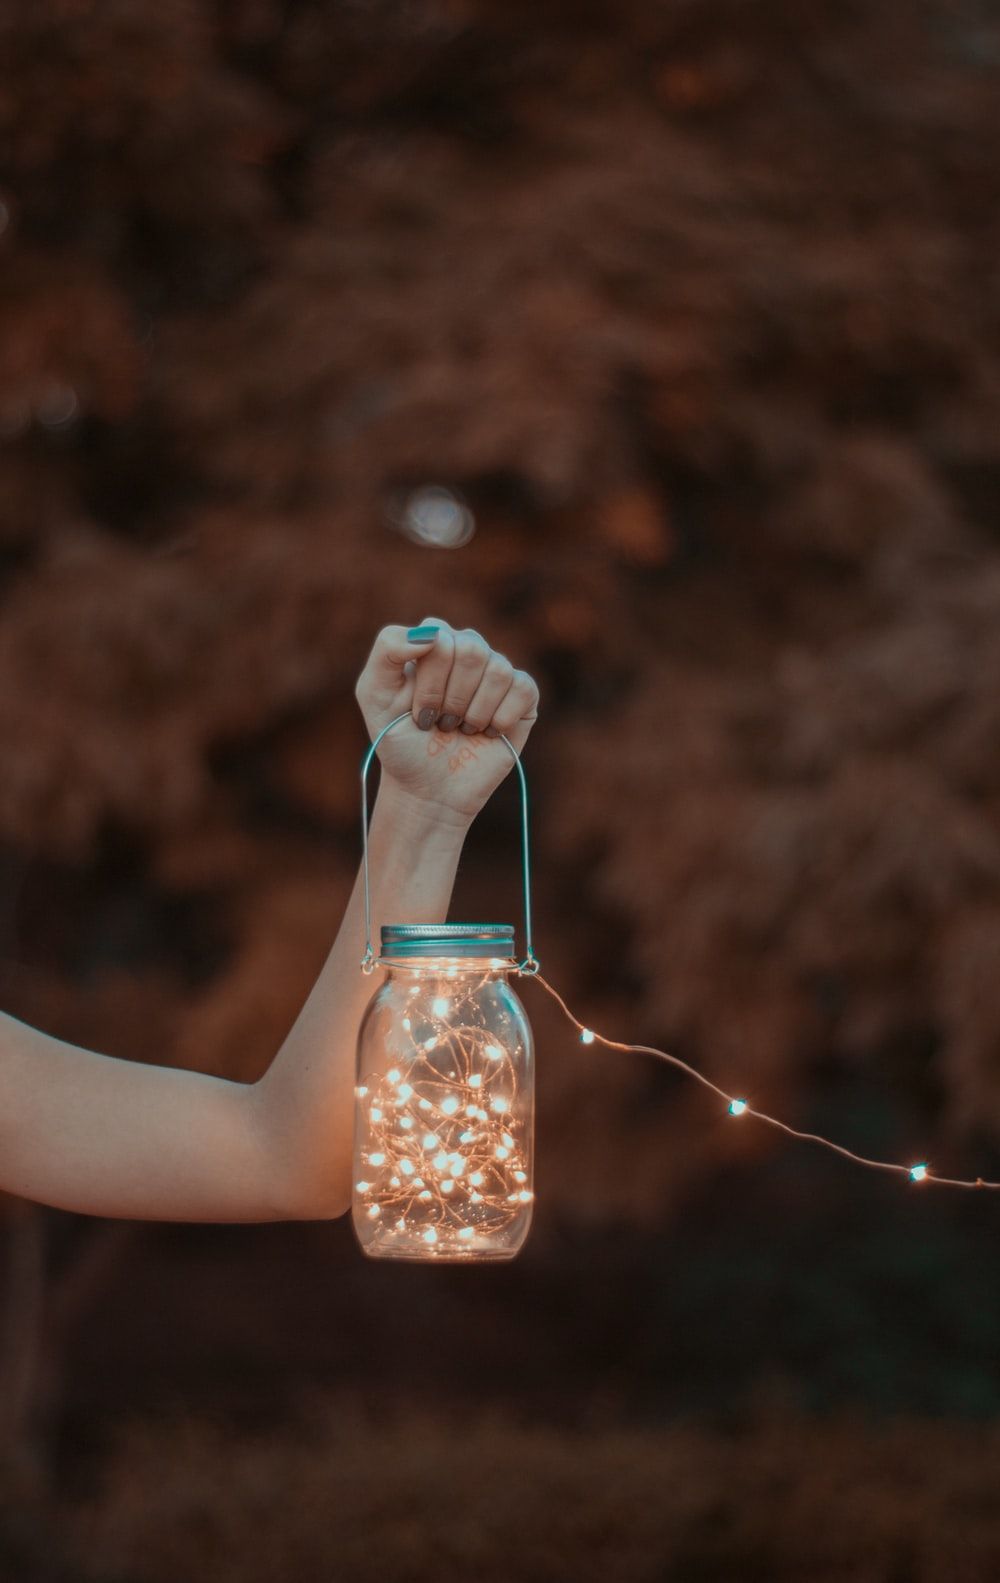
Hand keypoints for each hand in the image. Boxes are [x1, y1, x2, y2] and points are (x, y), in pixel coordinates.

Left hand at [355, 619, 539, 825]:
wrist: (428, 789)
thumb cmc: (399, 741)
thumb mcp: (374, 693)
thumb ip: (388, 649)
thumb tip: (431, 634)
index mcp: (435, 642)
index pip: (440, 636)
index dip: (430, 682)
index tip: (420, 715)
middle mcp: (469, 650)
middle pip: (472, 649)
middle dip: (452, 697)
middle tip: (441, 724)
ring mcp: (497, 672)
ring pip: (498, 670)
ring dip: (474, 712)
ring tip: (461, 730)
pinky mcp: (523, 696)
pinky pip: (523, 688)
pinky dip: (501, 718)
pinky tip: (487, 733)